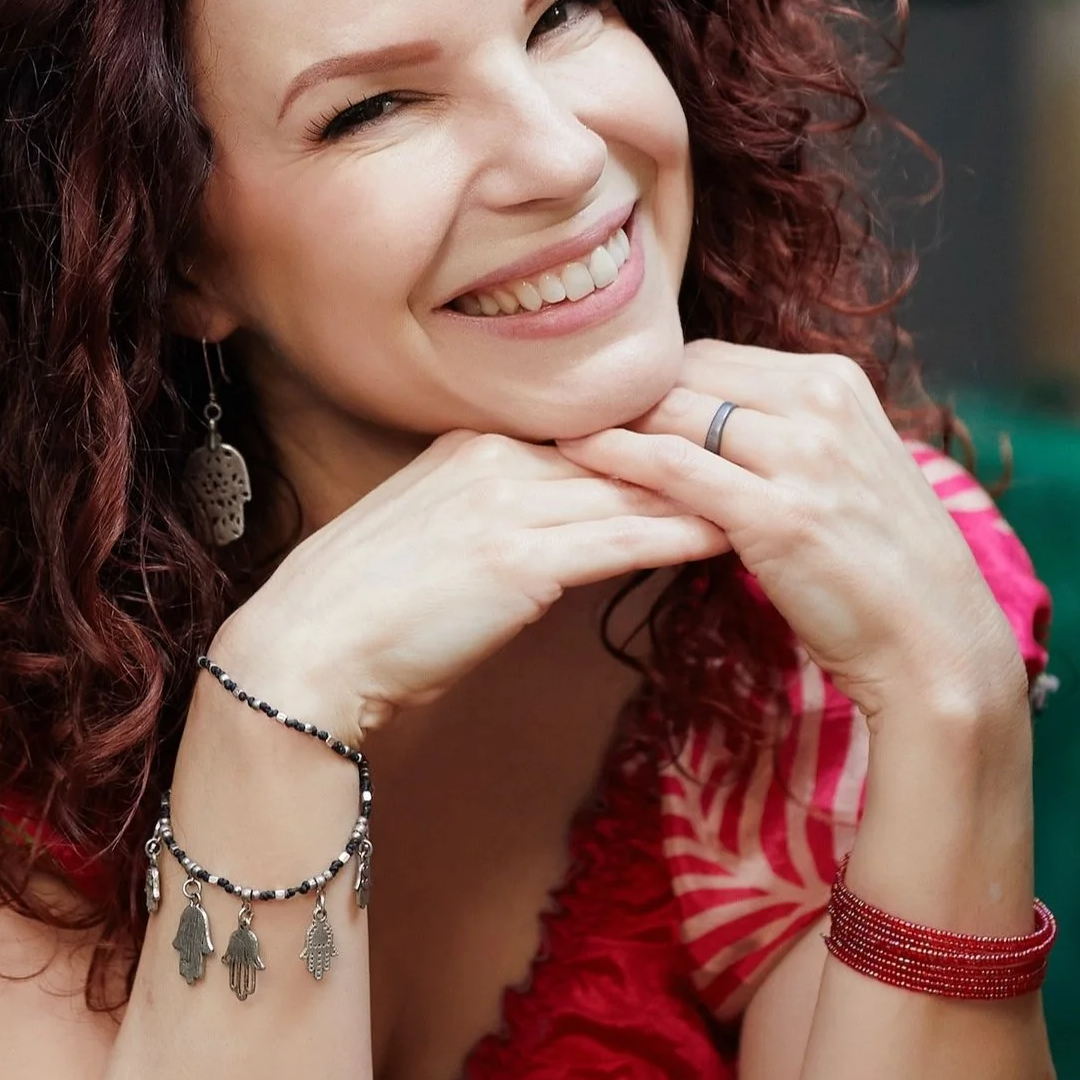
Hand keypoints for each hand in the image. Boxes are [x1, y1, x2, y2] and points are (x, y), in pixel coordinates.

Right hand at [215, 431, 728, 738]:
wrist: (308, 650)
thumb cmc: (372, 609)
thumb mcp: (439, 531)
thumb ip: (503, 508)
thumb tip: (571, 511)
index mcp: (474, 442)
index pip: (590, 429)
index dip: (659, 435)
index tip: (720, 437)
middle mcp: (494, 458)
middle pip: (621, 447)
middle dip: (698, 451)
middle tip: (771, 454)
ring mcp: (504, 504)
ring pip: (629, 487)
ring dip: (703, 488)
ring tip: (770, 490)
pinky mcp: (515, 560)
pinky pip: (617, 539)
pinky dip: (677, 534)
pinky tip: (726, 534)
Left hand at [557, 344, 1025, 728]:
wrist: (936, 641)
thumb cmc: (882, 566)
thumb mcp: (842, 470)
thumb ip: (783, 433)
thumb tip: (707, 418)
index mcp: (836, 381)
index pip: (716, 358)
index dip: (654, 381)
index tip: (601, 400)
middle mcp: (821, 403)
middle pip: (688, 376)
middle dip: (622, 395)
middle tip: (552, 408)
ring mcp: (801, 456)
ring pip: (675, 413)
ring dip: (608, 419)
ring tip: (545, 427)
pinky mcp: (777, 513)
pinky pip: (675, 469)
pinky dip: (619, 457)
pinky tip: (574, 457)